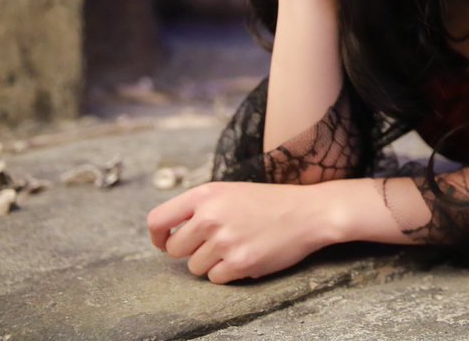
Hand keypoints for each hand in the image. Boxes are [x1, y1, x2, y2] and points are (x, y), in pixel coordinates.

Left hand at [147, 181, 336, 283]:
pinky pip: (216, 277)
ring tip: (237, 246)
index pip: (157, 220)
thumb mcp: (231, 191)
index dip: (157, 236)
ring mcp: (225, 240)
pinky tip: (247, 255)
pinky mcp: (240, 262)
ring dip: (212, 262)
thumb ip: (200, 207)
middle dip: (191, 251)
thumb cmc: (271, 202)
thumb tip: (168, 232)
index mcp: (206, 194)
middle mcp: (211, 216)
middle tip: (215, 243)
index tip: (165, 242)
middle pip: (174, 249)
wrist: (310, 212)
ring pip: (194, 266)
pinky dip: (229, 272)